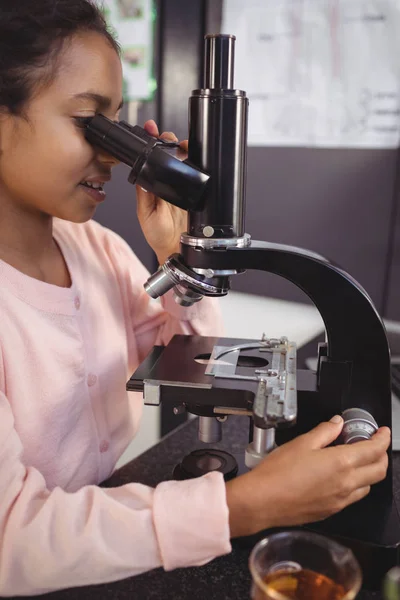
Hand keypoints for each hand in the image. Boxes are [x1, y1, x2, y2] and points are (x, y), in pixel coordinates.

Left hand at [135, 120, 187, 264]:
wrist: (177, 250)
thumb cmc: (158, 235)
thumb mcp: (146, 214)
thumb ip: (144, 194)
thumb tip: (140, 174)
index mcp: (152, 187)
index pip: (150, 160)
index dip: (150, 144)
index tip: (150, 130)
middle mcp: (167, 185)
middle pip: (169, 156)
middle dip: (168, 140)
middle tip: (166, 135)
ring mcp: (182, 188)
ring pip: (184, 162)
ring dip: (183, 150)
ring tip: (181, 143)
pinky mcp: (196, 193)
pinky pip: (197, 176)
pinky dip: (198, 165)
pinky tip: (195, 157)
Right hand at [226, 415, 389, 537]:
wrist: (263, 501)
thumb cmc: (278, 473)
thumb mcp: (301, 442)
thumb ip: (324, 431)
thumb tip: (337, 423)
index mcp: (341, 463)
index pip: (374, 450)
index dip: (382, 438)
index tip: (382, 432)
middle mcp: (346, 484)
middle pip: (379, 471)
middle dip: (382, 455)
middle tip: (373, 444)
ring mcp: (340, 500)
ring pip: (368, 486)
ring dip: (369, 472)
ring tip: (356, 460)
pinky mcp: (331, 511)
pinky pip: (353, 497)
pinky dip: (355, 485)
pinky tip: (340, 477)